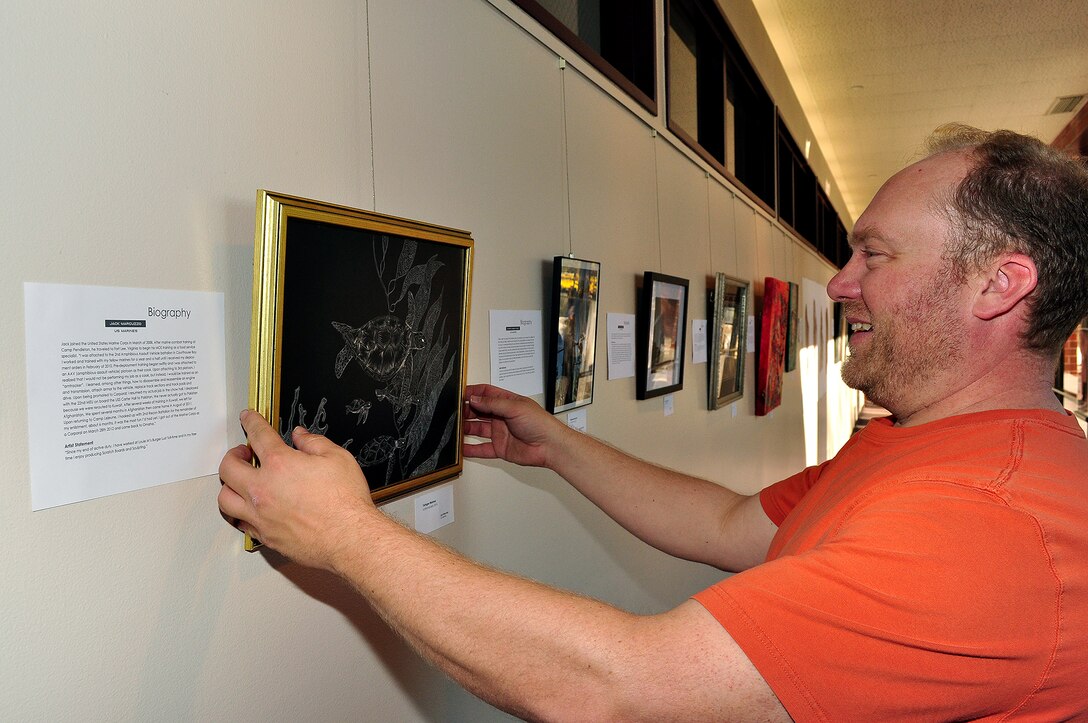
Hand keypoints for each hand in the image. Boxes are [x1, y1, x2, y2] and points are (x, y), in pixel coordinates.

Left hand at [218, 409, 373, 569]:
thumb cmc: (346, 502)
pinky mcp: (266, 536)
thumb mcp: (337, 458)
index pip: (258, 435)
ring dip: (230, 486)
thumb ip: (314, 442)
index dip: (251, 422)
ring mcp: (261, 515)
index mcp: (280, 464)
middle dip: (232, 455)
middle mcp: (263, 489)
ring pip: (225, 499)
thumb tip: (300, 436)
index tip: (248, 418)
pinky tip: (251, 509)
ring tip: (241, 482)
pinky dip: (241, 513)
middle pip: (228, 467)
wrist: (350, 538)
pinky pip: (241, 524)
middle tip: (242, 453)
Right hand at [462, 384, 567, 468]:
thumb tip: (474, 399)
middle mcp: (502, 416)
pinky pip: (482, 449)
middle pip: (478, 411)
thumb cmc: (540, 423)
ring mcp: (500, 432)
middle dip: (466, 410)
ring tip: (453, 428)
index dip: (473, 393)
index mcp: (507, 402)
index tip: (459, 394)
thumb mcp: (515, 407)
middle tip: (453, 412)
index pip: (486, 393)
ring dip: (465, 428)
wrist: (550, 446)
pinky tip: (461, 448)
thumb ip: (493, 404)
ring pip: (477, 429)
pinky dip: (471, 449)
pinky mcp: (500, 448)